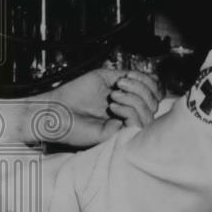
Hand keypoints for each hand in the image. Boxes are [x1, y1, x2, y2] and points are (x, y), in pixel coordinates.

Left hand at [23, 68, 160, 147]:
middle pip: (155, 102)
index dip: (148, 82)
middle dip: (141, 88)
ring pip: (149, 114)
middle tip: (119, 85)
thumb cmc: (75, 94)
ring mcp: (124, 126)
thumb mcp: (105, 77)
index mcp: (127, 100)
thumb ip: (128, 77)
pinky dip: (129, 111)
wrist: (56, 109)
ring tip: (113, 96)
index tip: (128, 75)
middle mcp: (128, 114)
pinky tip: (113, 107)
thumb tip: (151, 78)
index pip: (154, 92)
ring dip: (134, 99)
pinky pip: (137, 124)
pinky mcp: (117, 136)